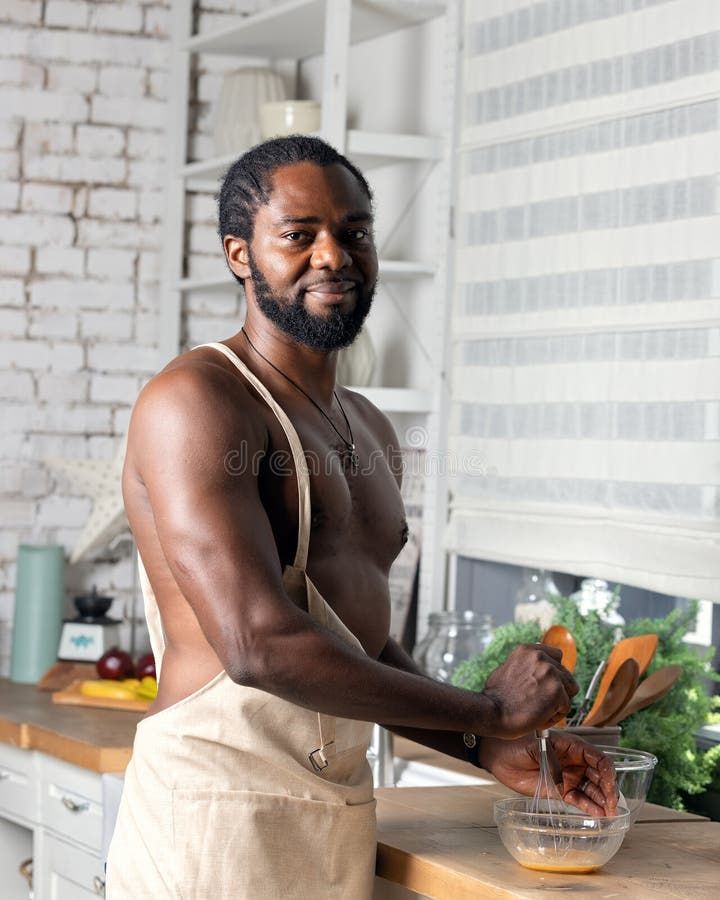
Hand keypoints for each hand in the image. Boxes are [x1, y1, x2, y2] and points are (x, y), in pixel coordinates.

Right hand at [480, 643, 578, 738]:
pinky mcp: (557, 691)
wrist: (491, 712)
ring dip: (557, 703)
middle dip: (557, 690)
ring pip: (569, 691)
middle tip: (539, 702)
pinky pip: (566, 707)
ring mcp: (550, 672)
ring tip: (538, 710)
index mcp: (528, 650)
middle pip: (566, 675)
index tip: (544, 685)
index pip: (557, 657)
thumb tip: (535, 669)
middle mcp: (541, 657)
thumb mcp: (507, 668)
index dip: (553, 674)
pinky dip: (555, 716)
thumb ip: (526, 666)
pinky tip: (539, 717)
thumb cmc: (496, 697)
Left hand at [480, 731, 618, 816]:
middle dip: (608, 790)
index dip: (607, 771)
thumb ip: (552, 761)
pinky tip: (598, 816)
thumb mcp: (535, 747)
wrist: (498, 755)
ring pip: (592, 790)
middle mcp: (574, 762)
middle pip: (599, 776)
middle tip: (612, 806)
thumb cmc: (516, 743)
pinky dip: (590, 808)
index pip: (598, 758)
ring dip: (602, 802)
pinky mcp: (560, 791)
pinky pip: (579, 800)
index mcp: (572, 746)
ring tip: (609, 815)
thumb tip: (563, 781)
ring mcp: (568, 777)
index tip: (609, 784)